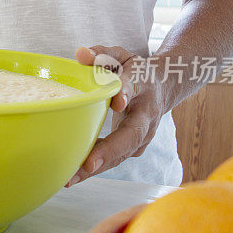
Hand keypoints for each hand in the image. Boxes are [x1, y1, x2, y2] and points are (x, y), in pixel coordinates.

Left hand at [66, 46, 165, 186]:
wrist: (164, 87)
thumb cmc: (135, 71)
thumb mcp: (121, 56)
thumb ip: (101, 54)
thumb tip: (80, 54)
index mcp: (144, 85)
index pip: (136, 86)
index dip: (127, 92)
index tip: (117, 101)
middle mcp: (147, 115)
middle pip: (131, 135)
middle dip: (110, 151)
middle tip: (88, 165)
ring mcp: (143, 135)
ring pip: (122, 154)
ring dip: (96, 168)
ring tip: (69, 179)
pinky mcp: (133, 148)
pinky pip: (114, 159)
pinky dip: (94, 168)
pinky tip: (71, 176)